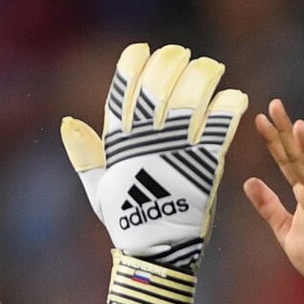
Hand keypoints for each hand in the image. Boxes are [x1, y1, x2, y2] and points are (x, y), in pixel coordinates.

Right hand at [62, 43, 246, 272]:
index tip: (143, 50)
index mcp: (119, 144)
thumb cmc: (127, 222)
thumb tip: (69, 123)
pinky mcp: (204, 164)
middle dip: (170, 65)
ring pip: (189, 100)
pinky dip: (228, 109)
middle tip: (182, 55)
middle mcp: (146, 142)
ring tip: (211, 69)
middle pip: (157, 88)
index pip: (122, 93)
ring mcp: (176, 151)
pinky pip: (219, 128)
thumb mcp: (99, 188)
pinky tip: (233, 97)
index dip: (132, 66)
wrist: (156, 253)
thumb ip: (86, 154)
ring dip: (202, 78)